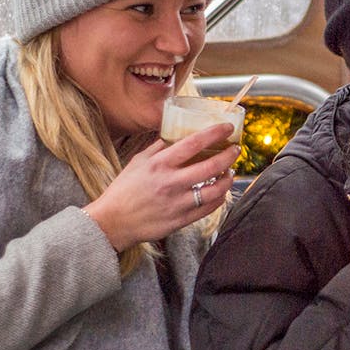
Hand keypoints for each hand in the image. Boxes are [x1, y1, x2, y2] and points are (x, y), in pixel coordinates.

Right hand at [83, 122, 237, 250]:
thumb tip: (176, 133)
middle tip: (235, 150)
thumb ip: (159, 148)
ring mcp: (178, 203)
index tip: (226, 127)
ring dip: (228, 179)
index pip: (193, 143)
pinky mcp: (181, 220)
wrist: (113, 221)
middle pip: (211, 166)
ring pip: (215, 190)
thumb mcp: (138, 162)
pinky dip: (219, 198)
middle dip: (229, 156)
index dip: (214, 133)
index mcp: (159, 164)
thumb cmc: (124, 190)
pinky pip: (209, 209)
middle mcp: (171, 182)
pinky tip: (220, 191)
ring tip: (229, 172)